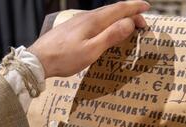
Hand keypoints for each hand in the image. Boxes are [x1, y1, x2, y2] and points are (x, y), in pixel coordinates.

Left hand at [28, 1, 149, 77]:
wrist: (38, 60)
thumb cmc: (64, 58)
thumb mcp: (91, 51)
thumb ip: (110, 36)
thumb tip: (129, 23)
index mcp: (94, 21)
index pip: (119, 9)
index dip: (135, 7)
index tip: (147, 9)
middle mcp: (86, 17)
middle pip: (113, 10)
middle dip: (130, 13)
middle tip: (141, 23)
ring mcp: (78, 22)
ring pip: (104, 15)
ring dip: (118, 18)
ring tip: (128, 26)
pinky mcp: (72, 28)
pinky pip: (95, 21)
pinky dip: (107, 23)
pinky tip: (105, 31)